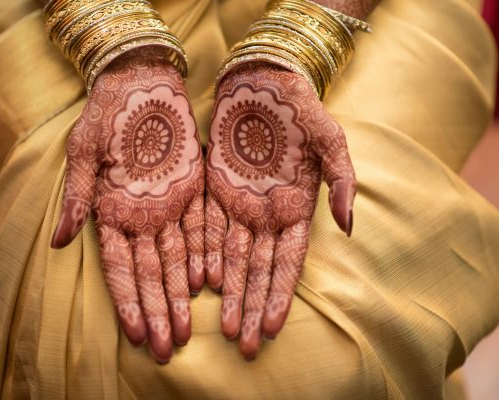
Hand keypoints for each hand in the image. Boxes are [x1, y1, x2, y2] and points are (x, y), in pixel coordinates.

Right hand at [51, 47, 203, 362]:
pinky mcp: (192, 189)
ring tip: (187, 329)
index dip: (128, 302)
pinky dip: (203, 255)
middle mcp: (141, 217)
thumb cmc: (105, 114)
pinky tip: (207, 283)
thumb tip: (59, 241)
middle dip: (158, 311)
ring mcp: (168, 206)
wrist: (140, 81)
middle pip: (151, 273)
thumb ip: (78, 197)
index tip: (137, 334)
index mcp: (111, 212)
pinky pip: (200, 228)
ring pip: (176, 259)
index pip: (120, 268)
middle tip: (168, 348)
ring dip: (180, 294)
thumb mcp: (83, 151)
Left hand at [206, 62, 355, 359]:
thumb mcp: (331, 139)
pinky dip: (205, 255)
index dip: (279, 295)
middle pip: (258, 270)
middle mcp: (266, 214)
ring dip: (229, 291)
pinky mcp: (214, 190)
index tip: (273, 327)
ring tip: (225, 326)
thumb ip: (341, 181)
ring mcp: (239, 204)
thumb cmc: (301, 109)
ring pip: (232, 257)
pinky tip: (202, 283)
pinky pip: (207, 229)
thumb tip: (348, 224)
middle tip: (245, 344)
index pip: (287, 262)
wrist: (262, 82)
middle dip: (252, 306)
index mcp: (295, 208)